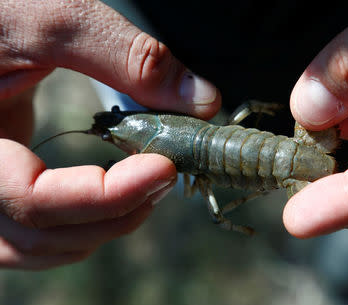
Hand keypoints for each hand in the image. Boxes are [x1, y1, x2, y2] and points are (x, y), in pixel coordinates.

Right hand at [0, 0, 218, 268]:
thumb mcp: (53, 21)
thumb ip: (126, 57)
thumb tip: (200, 100)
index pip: (34, 200)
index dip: (108, 195)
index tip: (164, 168)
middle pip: (41, 235)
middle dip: (116, 213)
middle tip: (164, 175)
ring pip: (39, 246)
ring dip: (102, 226)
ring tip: (147, 186)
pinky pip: (35, 233)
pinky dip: (83, 225)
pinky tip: (115, 195)